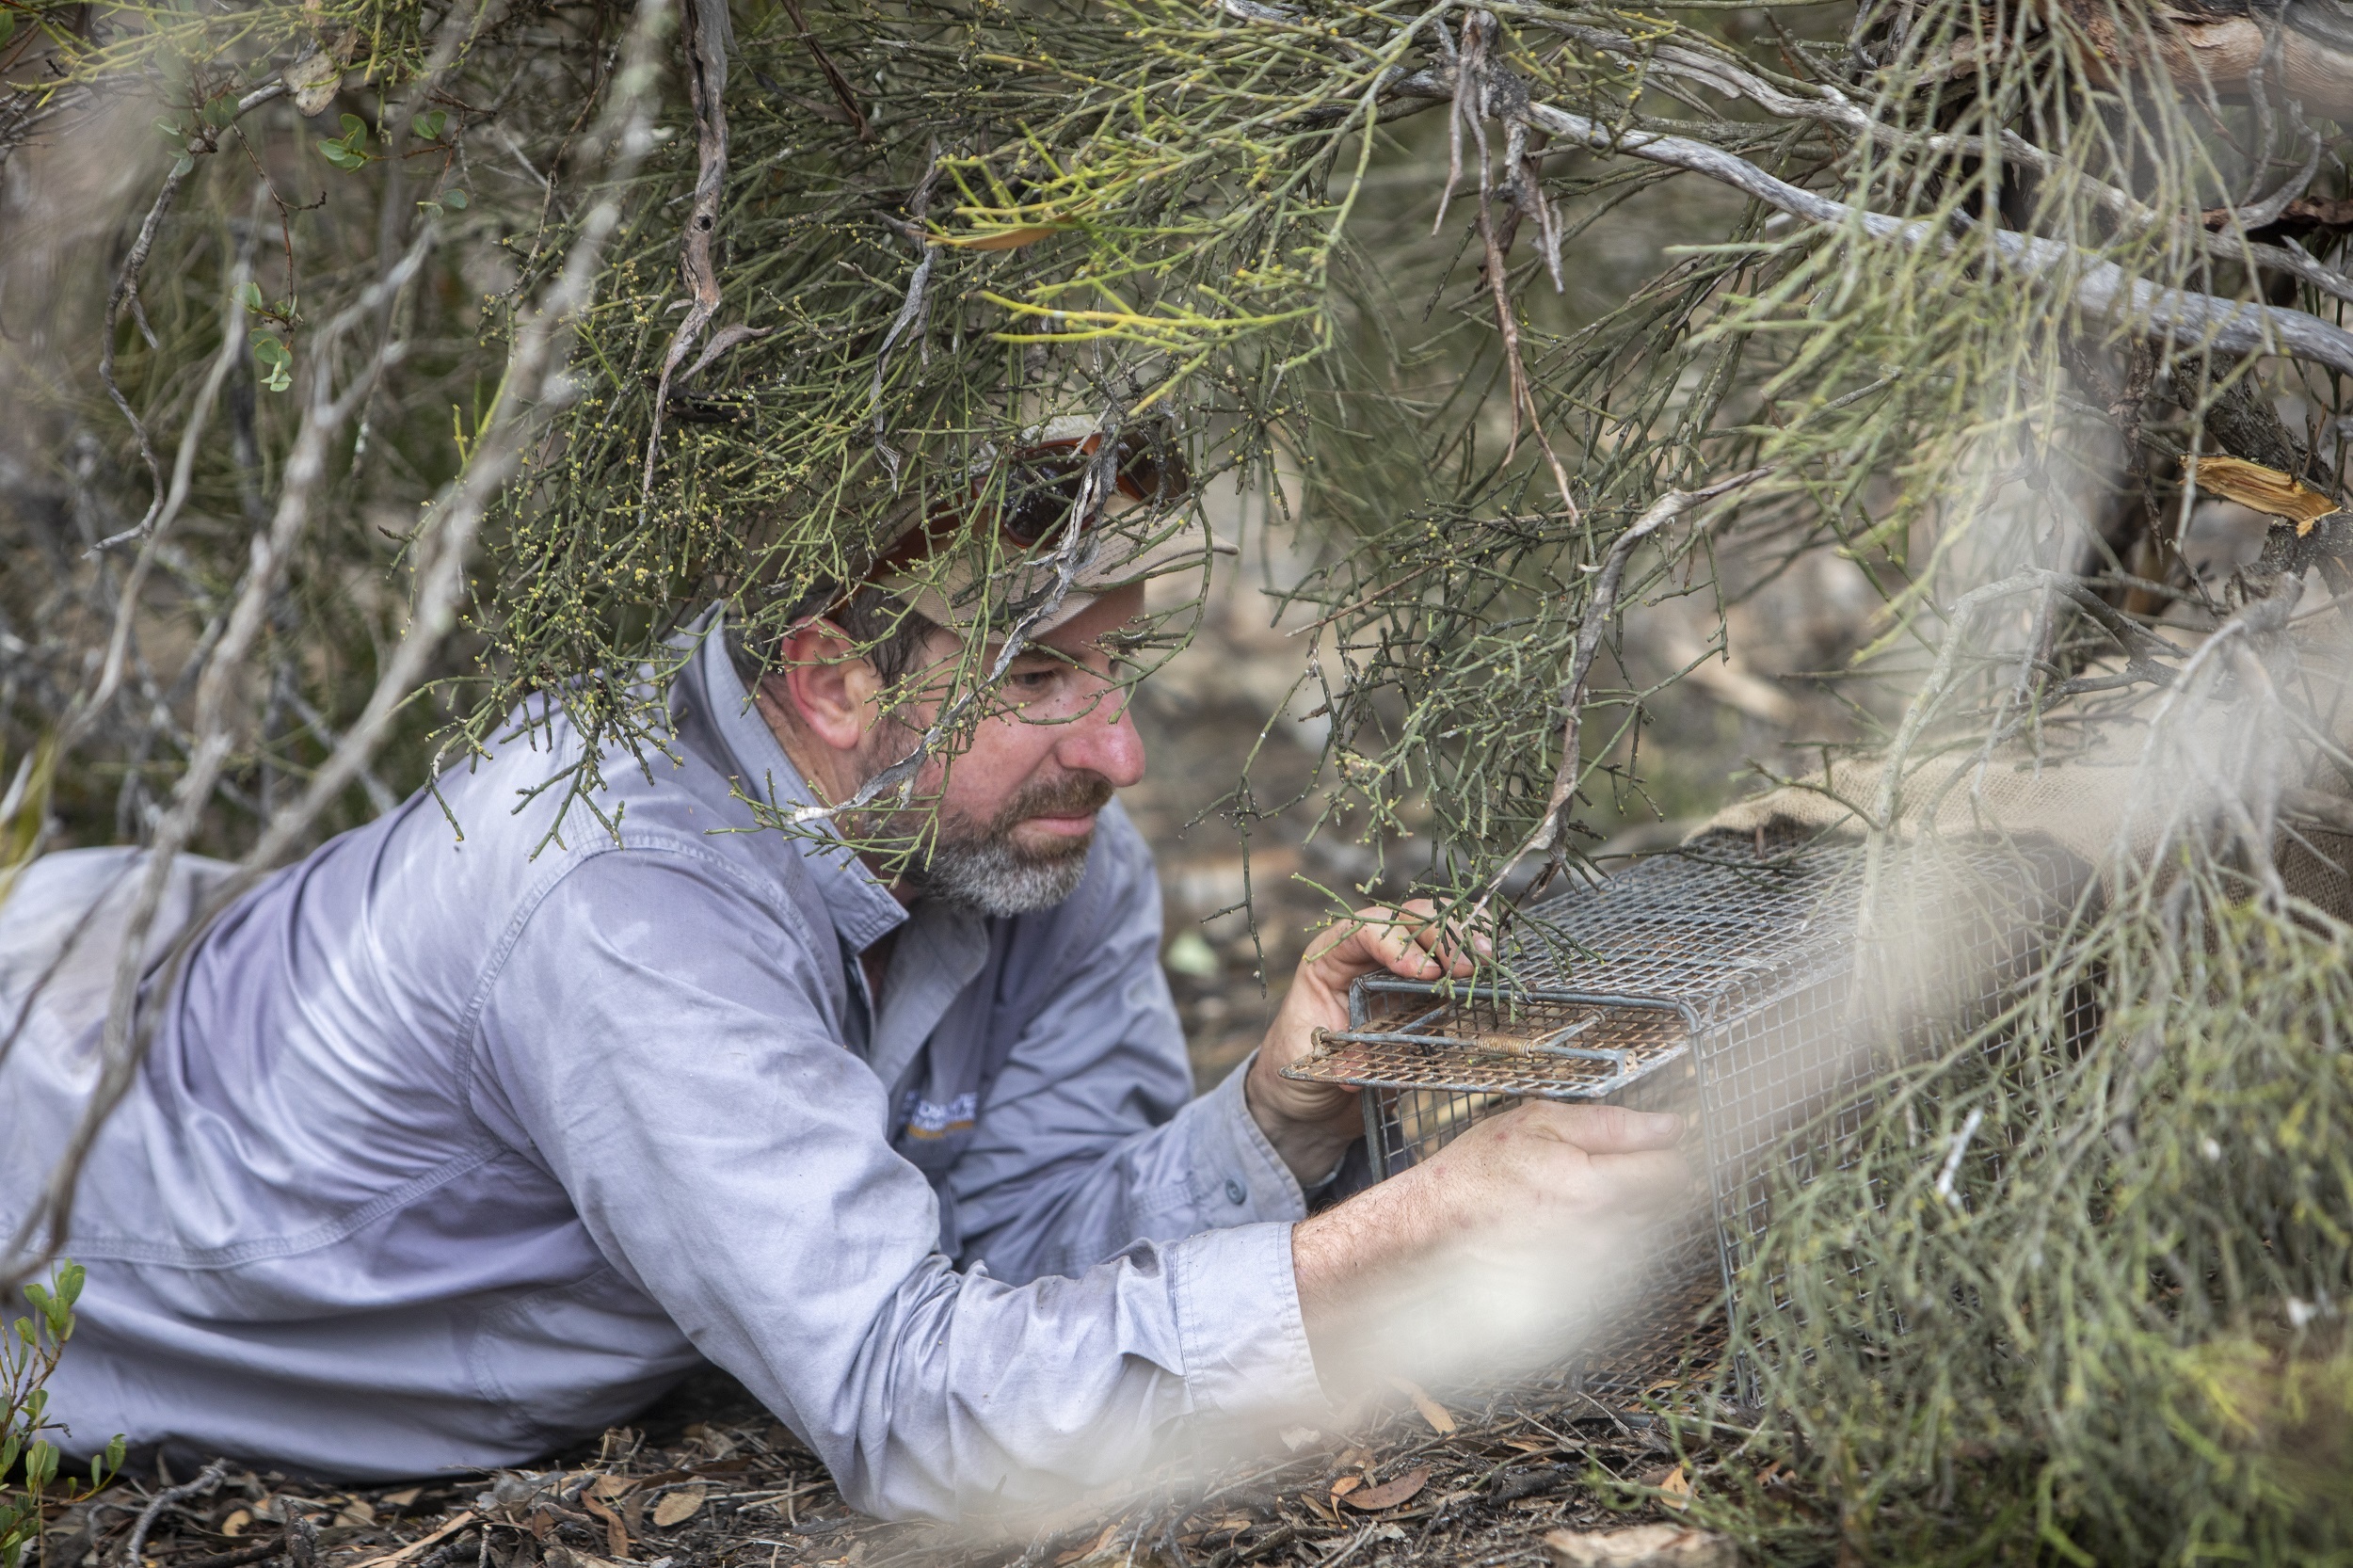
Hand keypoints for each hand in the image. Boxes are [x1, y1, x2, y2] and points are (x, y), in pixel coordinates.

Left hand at [1243, 901, 1479, 1184]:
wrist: (1315, 1099)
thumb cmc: (1300, 1072)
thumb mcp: (1308, 1066)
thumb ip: (1333, 1061)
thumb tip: (1360, 1067)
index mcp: (1328, 961)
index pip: (1363, 930)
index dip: (1395, 943)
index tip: (1423, 972)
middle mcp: (1365, 956)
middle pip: (1407, 921)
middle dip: (1440, 935)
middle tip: (1469, 964)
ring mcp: (1398, 970)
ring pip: (1434, 932)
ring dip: (1463, 940)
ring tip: (1487, 959)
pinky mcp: (1423, 994)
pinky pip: (1450, 965)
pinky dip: (1472, 961)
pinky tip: (1493, 970)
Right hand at [1290, 1102, 1691, 1391]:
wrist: (1429, 1230)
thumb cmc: (1477, 1172)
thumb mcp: (1538, 1123)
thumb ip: (1613, 1125)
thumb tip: (1672, 1126)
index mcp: (1594, 1187)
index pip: (1672, 1173)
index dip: (1668, 1154)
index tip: (1656, 1145)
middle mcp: (1601, 1236)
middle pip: (1666, 1208)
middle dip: (1649, 1183)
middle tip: (1607, 1167)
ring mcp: (1592, 1270)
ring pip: (1644, 1235)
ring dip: (1628, 1213)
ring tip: (1575, 1197)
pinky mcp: (1580, 1292)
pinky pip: (1617, 1262)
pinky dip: (1605, 1242)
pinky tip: (1566, 1227)